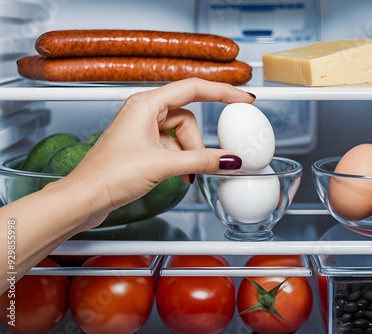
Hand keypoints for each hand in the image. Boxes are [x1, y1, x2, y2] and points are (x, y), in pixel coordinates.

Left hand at [66, 78, 255, 225]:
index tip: (242, 98)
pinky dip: (181, 161)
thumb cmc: (108, 174)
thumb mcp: (163, 165)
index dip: (222, 92)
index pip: (193, 89)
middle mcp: (144, 112)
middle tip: (206, 161)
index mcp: (146, 104)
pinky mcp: (142, 146)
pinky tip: (181, 176)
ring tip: (186, 174)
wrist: (86, 197)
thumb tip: (229, 159)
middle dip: (197, 143)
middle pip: (187, 118)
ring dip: (189, 155)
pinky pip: (172, 147)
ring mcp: (142, 129)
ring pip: (180, 135)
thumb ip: (201, 161)